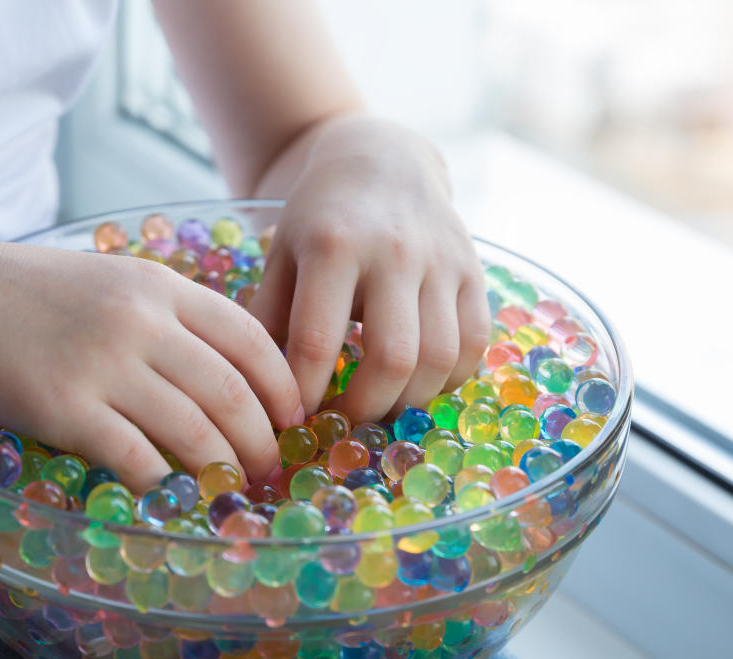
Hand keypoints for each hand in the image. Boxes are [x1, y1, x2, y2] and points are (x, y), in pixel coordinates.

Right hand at [0, 241, 302, 489]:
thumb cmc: (30, 297)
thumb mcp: (111, 282)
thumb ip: (167, 315)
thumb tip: (227, 368)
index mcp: (159, 286)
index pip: (250, 337)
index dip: (283, 385)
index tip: (294, 418)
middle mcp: (141, 321)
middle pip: (232, 391)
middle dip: (262, 440)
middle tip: (269, 468)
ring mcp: (104, 363)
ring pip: (194, 430)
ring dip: (222, 469)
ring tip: (232, 490)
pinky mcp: (66, 406)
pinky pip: (137, 457)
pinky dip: (163, 484)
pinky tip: (172, 497)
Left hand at [247, 115, 490, 422]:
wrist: (381, 161)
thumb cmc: (320, 217)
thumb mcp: (281, 254)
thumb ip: (267, 317)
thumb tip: (258, 389)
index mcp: (334, 245)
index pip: (316, 341)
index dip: (304, 393)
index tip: (295, 418)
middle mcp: (395, 252)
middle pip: (392, 358)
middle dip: (365, 408)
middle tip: (343, 423)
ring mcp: (442, 262)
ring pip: (440, 357)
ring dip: (409, 400)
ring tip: (381, 407)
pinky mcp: (474, 272)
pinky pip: (473, 344)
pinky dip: (448, 379)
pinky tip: (418, 382)